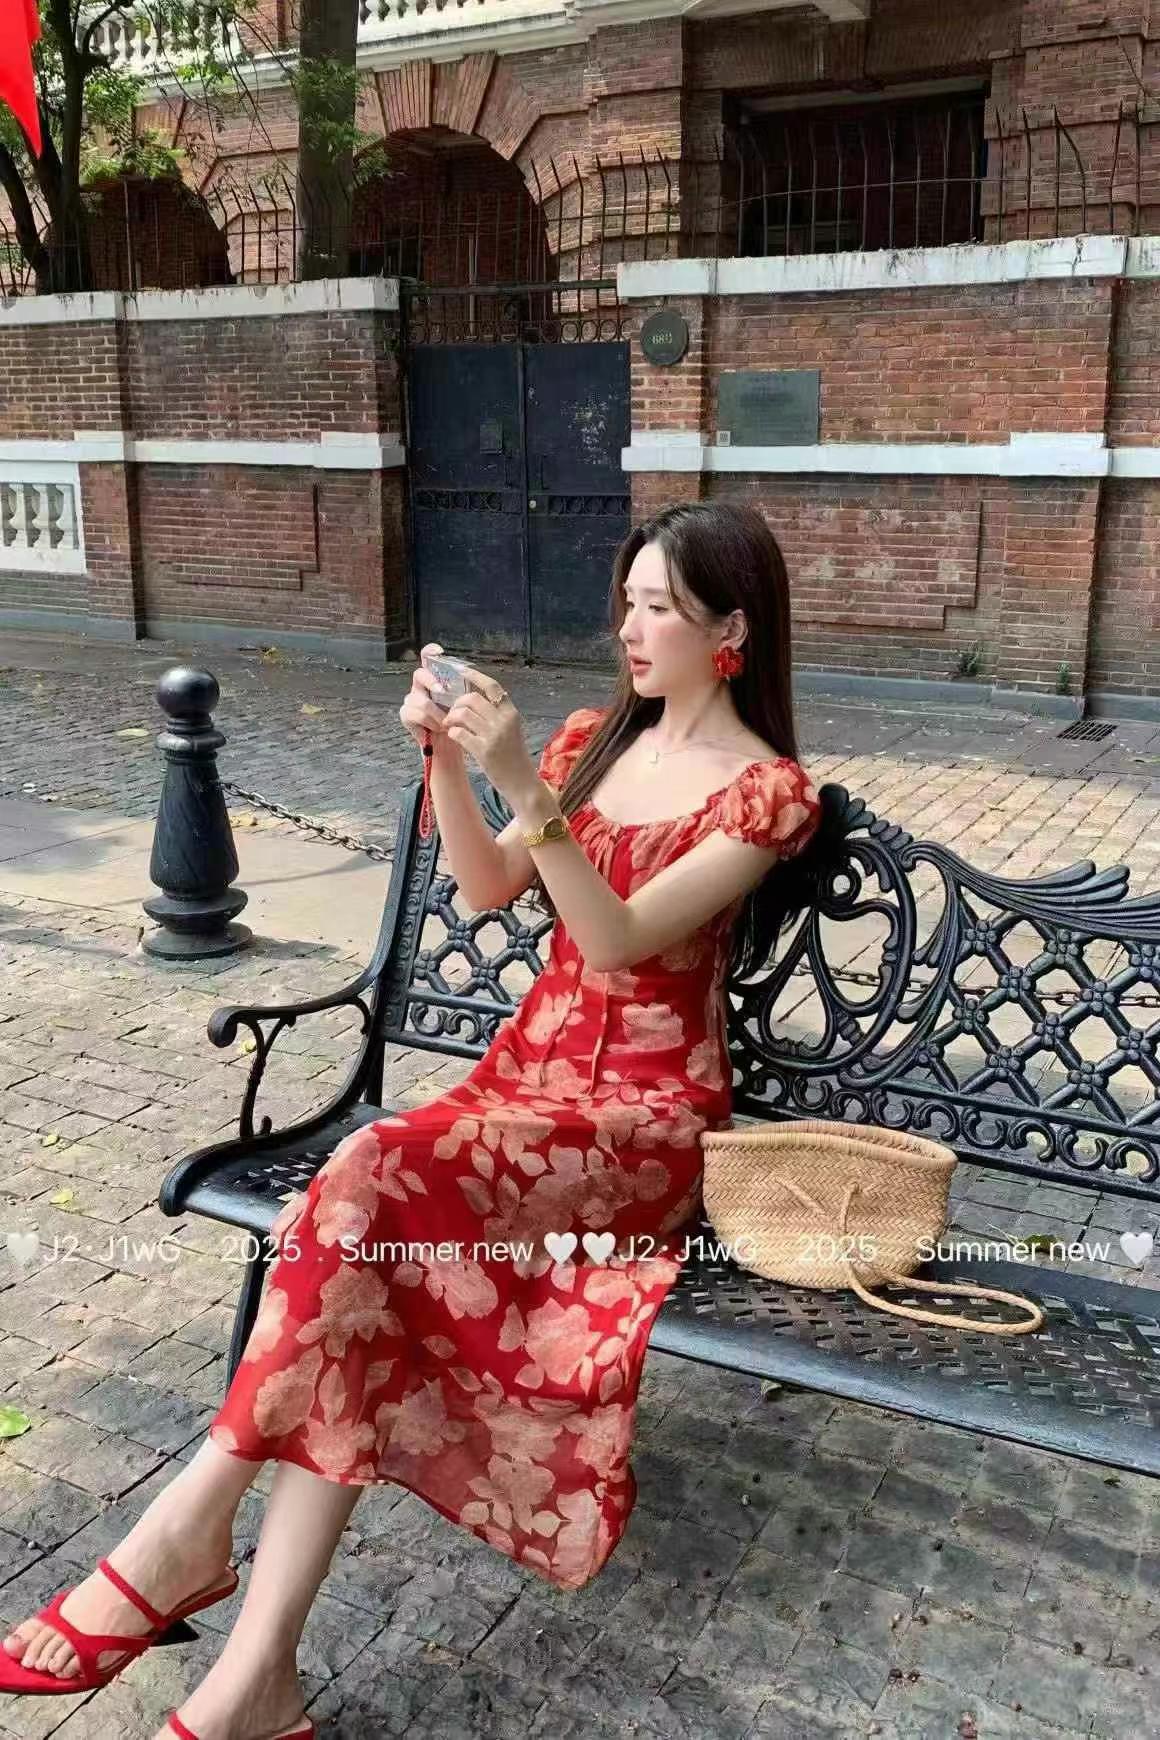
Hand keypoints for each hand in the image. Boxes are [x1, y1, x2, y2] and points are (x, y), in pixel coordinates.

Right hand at [399, 643, 459, 754]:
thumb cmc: (458, 721)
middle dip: (432, 682)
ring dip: (436, 712)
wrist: (450, 744)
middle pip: (419, 674)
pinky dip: (430, 722)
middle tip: (443, 691)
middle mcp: (421, 686)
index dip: (430, 652)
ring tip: (446, 722)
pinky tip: (438, 728)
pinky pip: (416, 713)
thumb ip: (462, 688)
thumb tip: (469, 675)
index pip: (427, 659)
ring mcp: (411, 700)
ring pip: (420, 699)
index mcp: (435, 678)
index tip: (439, 651)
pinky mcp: (406, 714)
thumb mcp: (463, 702)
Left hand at [442, 667, 539, 807]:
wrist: (522, 783)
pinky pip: (459, 733)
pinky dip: (452, 733)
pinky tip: (454, 737)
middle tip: (452, 713)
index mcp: (511, 713)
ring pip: (462, 714)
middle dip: (456, 703)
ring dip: (451, 718)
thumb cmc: (514, 757)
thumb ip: (497, 715)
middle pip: (471, 698)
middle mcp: (504, 721)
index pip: (492, 686)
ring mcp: (493, 736)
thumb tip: (472, 699)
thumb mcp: (512, 730)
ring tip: (449, 725)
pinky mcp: (484, 751)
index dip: (474, 676)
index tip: (461, 671)